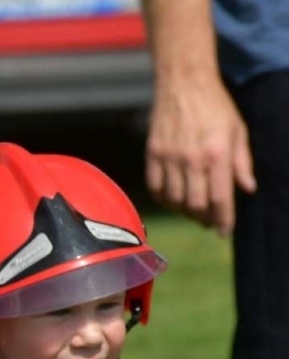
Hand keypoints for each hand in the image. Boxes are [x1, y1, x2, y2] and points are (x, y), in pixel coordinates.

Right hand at [146, 69, 256, 235]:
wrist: (184, 85)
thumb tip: (247, 188)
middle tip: (210, 221)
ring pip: (175, 200)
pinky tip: (174, 198)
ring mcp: (169, 158)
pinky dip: (165, 199)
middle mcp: (192, 160)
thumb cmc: (216, 106)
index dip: (223, 219)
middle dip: (204, 218)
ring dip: (185, 210)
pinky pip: (156, 188)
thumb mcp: (238, 131)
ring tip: (193, 209)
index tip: (224, 231)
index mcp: (217, 154)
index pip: (220, 198)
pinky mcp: (153, 155)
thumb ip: (242, 162)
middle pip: (195, 205)